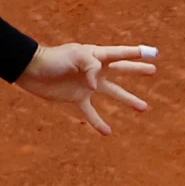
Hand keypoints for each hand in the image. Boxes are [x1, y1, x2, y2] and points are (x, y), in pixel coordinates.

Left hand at [16, 43, 156, 134]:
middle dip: (137, 70)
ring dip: (128, 99)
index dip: (135, 53)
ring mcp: (87, 85)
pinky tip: (108, 132)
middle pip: (121, 70)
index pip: (120, 53)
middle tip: (153, 71)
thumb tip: (96, 85)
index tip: (151, 53)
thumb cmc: (54, 59)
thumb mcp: (75, 56)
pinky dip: (98, 123)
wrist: (32, 70)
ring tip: (143, 107)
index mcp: (96, 55)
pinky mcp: (77, 98)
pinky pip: (91, 112)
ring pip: (113, 93)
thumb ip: (90, 66)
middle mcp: (95, 70)